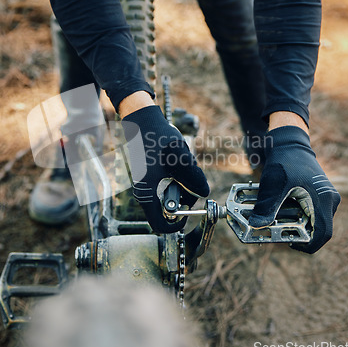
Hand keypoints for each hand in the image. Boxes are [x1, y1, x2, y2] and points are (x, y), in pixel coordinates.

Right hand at [122, 105, 209, 232]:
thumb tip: (203, 194)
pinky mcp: (152, 177)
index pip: (160, 225)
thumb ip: (192, 178)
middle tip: (189, 179)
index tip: (189, 213)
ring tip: (183, 163)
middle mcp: (145, 192)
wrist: (144, 121)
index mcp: (146, 194)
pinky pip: (171, 184)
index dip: (177, 225)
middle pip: (170, 209)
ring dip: (184, 184)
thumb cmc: (156, 138)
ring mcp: (148, 184)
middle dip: (185, 197)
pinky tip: (178, 160)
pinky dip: (179, 176)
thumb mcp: (179, 157)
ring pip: (173, 195)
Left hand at [248, 126, 340, 253]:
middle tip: (277, 234)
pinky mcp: (317, 196)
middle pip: (317, 229)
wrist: (289, 143)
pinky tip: (278, 212)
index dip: (308, 245)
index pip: (323, 234)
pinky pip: (309, 212)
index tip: (290, 245)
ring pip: (312, 221)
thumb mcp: (273, 184)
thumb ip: (267, 206)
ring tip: (276, 223)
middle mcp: (329, 201)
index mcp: (324, 200)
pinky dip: (294, 216)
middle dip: (297, 235)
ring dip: (295, 225)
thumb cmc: (284, 161)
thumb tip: (257, 225)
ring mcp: (324, 198)